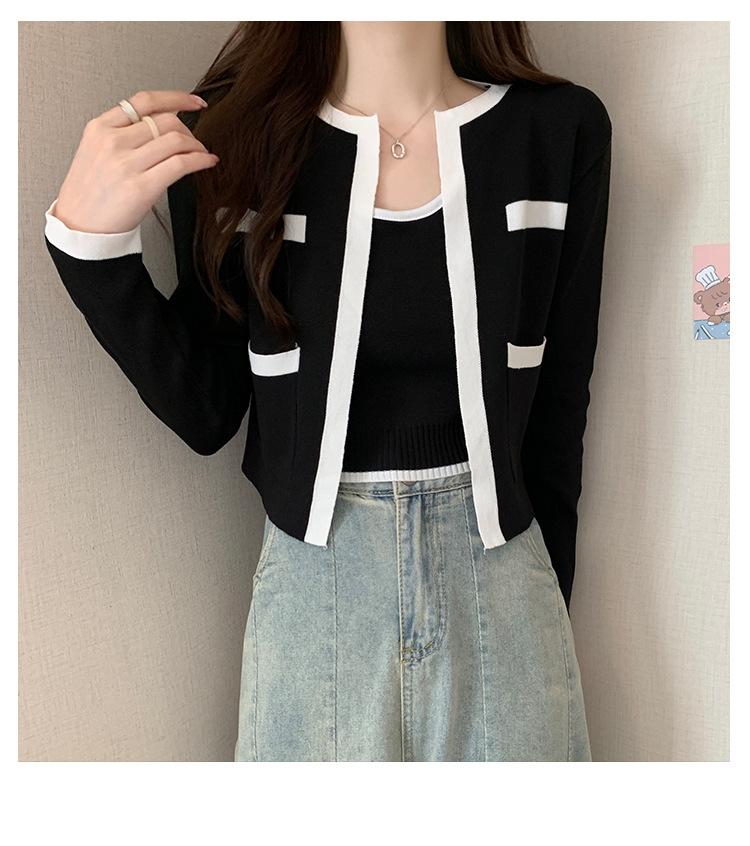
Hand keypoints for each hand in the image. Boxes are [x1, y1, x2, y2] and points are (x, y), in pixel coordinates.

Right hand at [53, 90, 217, 233]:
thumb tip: (161, 126)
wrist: (80, 226)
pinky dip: (200, 160)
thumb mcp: (96, 151)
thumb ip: (122, 134)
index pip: (144, 100)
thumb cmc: (90, 193)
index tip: (194, 102)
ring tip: (202, 154)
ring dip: (197, 146)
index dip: (176, 98)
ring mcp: (126, 164)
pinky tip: (207, 162)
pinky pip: (180, 164)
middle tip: (195, 143)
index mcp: (100, 128)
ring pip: (176, 140)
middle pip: (165, 120)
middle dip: (188, 130)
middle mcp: (113, 141)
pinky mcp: (142, 187)